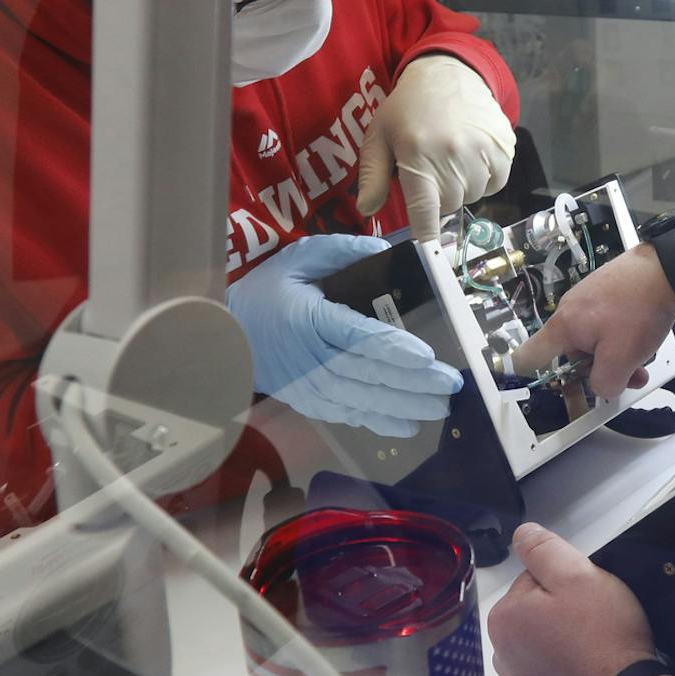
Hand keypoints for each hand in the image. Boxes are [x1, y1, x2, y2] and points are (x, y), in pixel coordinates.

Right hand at [226, 234, 463, 437]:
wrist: (224, 335)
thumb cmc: (267, 292)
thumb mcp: (298, 259)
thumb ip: (340, 252)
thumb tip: (382, 249)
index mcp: (310, 319)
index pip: (358, 337)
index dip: (394, 349)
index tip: (427, 356)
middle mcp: (312, 357)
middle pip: (368, 374)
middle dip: (413, 383)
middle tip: (450, 385)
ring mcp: (310, 385)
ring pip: (362, 400)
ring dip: (403, 407)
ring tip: (439, 407)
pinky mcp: (309, 401)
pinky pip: (348, 415)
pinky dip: (378, 422)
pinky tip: (408, 425)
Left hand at [356, 56, 516, 237]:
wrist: (448, 72)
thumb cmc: (408, 108)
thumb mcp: (379, 136)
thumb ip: (372, 175)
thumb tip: (366, 209)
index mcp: (418, 154)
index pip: (425, 209)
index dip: (426, 233)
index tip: (428, 251)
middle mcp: (453, 154)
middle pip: (449, 205)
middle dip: (439, 196)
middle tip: (431, 171)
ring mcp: (482, 150)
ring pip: (473, 196)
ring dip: (463, 187)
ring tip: (452, 160)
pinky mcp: (504, 146)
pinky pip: (496, 183)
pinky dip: (485, 178)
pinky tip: (472, 158)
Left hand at [487, 523, 657, 675]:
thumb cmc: (602, 638)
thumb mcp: (577, 575)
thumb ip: (544, 549)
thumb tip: (522, 534)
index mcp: (504, 617)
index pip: (534, 577)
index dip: (566, 579)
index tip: (588, 595)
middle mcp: (503, 651)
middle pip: (539, 607)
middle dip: (566, 606)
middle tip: (597, 617)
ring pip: (548, 634)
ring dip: (570, 632)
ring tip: (598, 641)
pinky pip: (557, 662)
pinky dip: (573, 658)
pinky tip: (594, 662)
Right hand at [512, 247, 674, 399]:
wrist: (666, 267)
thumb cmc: (640, 308)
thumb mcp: (621, 357)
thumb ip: (604, 383)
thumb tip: (602, 389)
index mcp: (563, 326)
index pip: (527, 357)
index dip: (534, 378)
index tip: (556, 388)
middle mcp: (569, 311)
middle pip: (571, 356)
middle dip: (599, 370)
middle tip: (629, 375)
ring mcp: (587, 301)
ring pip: (595, 343)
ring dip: (618, 356)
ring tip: (644, 355)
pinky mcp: (605, 295)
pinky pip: (607, 327)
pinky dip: (624, 338)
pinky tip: (645, 336)